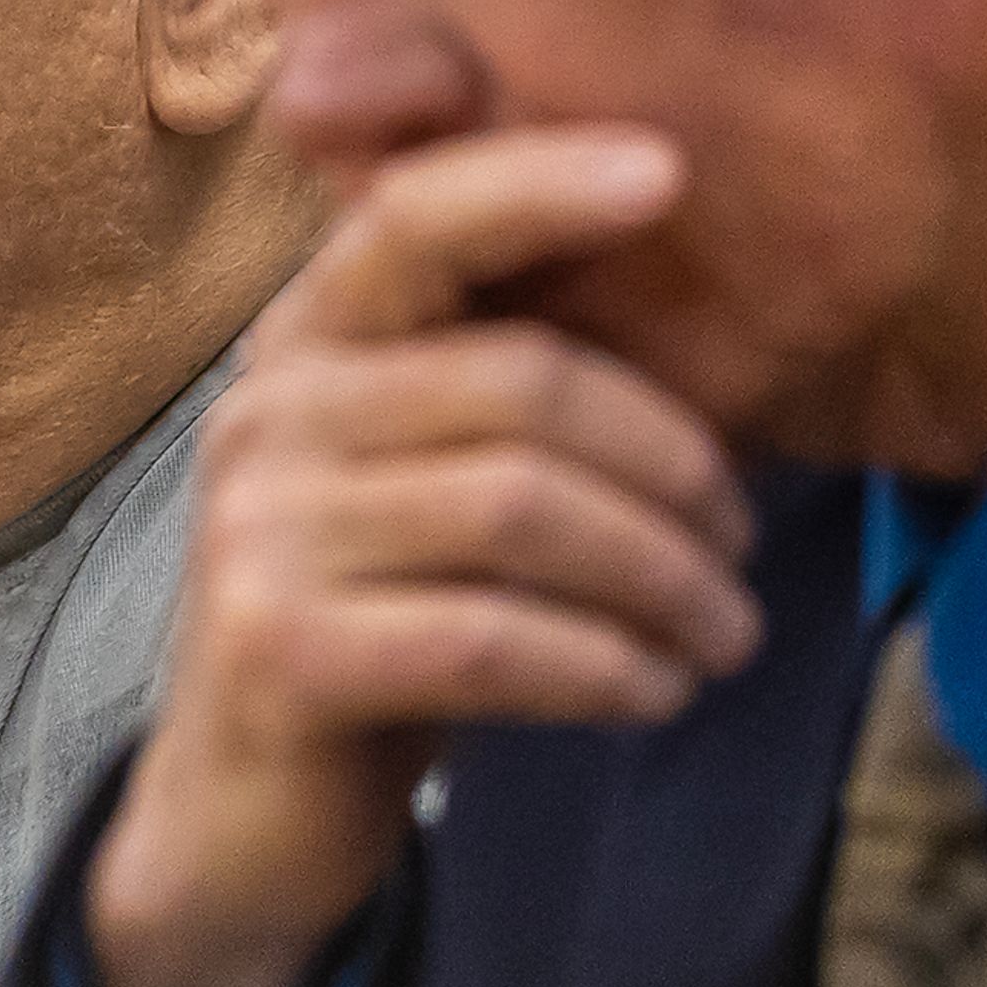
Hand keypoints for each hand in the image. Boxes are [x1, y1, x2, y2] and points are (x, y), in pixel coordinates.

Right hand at [86, 126, 759, 986]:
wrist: (244, 816)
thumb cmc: (382, 619)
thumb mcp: (427, 474)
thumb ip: (506, 381)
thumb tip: (700, 296)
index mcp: (311, 337)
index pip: (417, 217)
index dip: (539, 181)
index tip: (672, 170)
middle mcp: (268, 410)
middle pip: (522, 383)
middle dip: (672, 465)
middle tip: (742, 547)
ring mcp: (260, 529)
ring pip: (521, 510)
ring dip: (662, 578)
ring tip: (725, 633)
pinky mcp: (279, 649)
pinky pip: (489, 636)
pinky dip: (604, 665)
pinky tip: (656, 691)